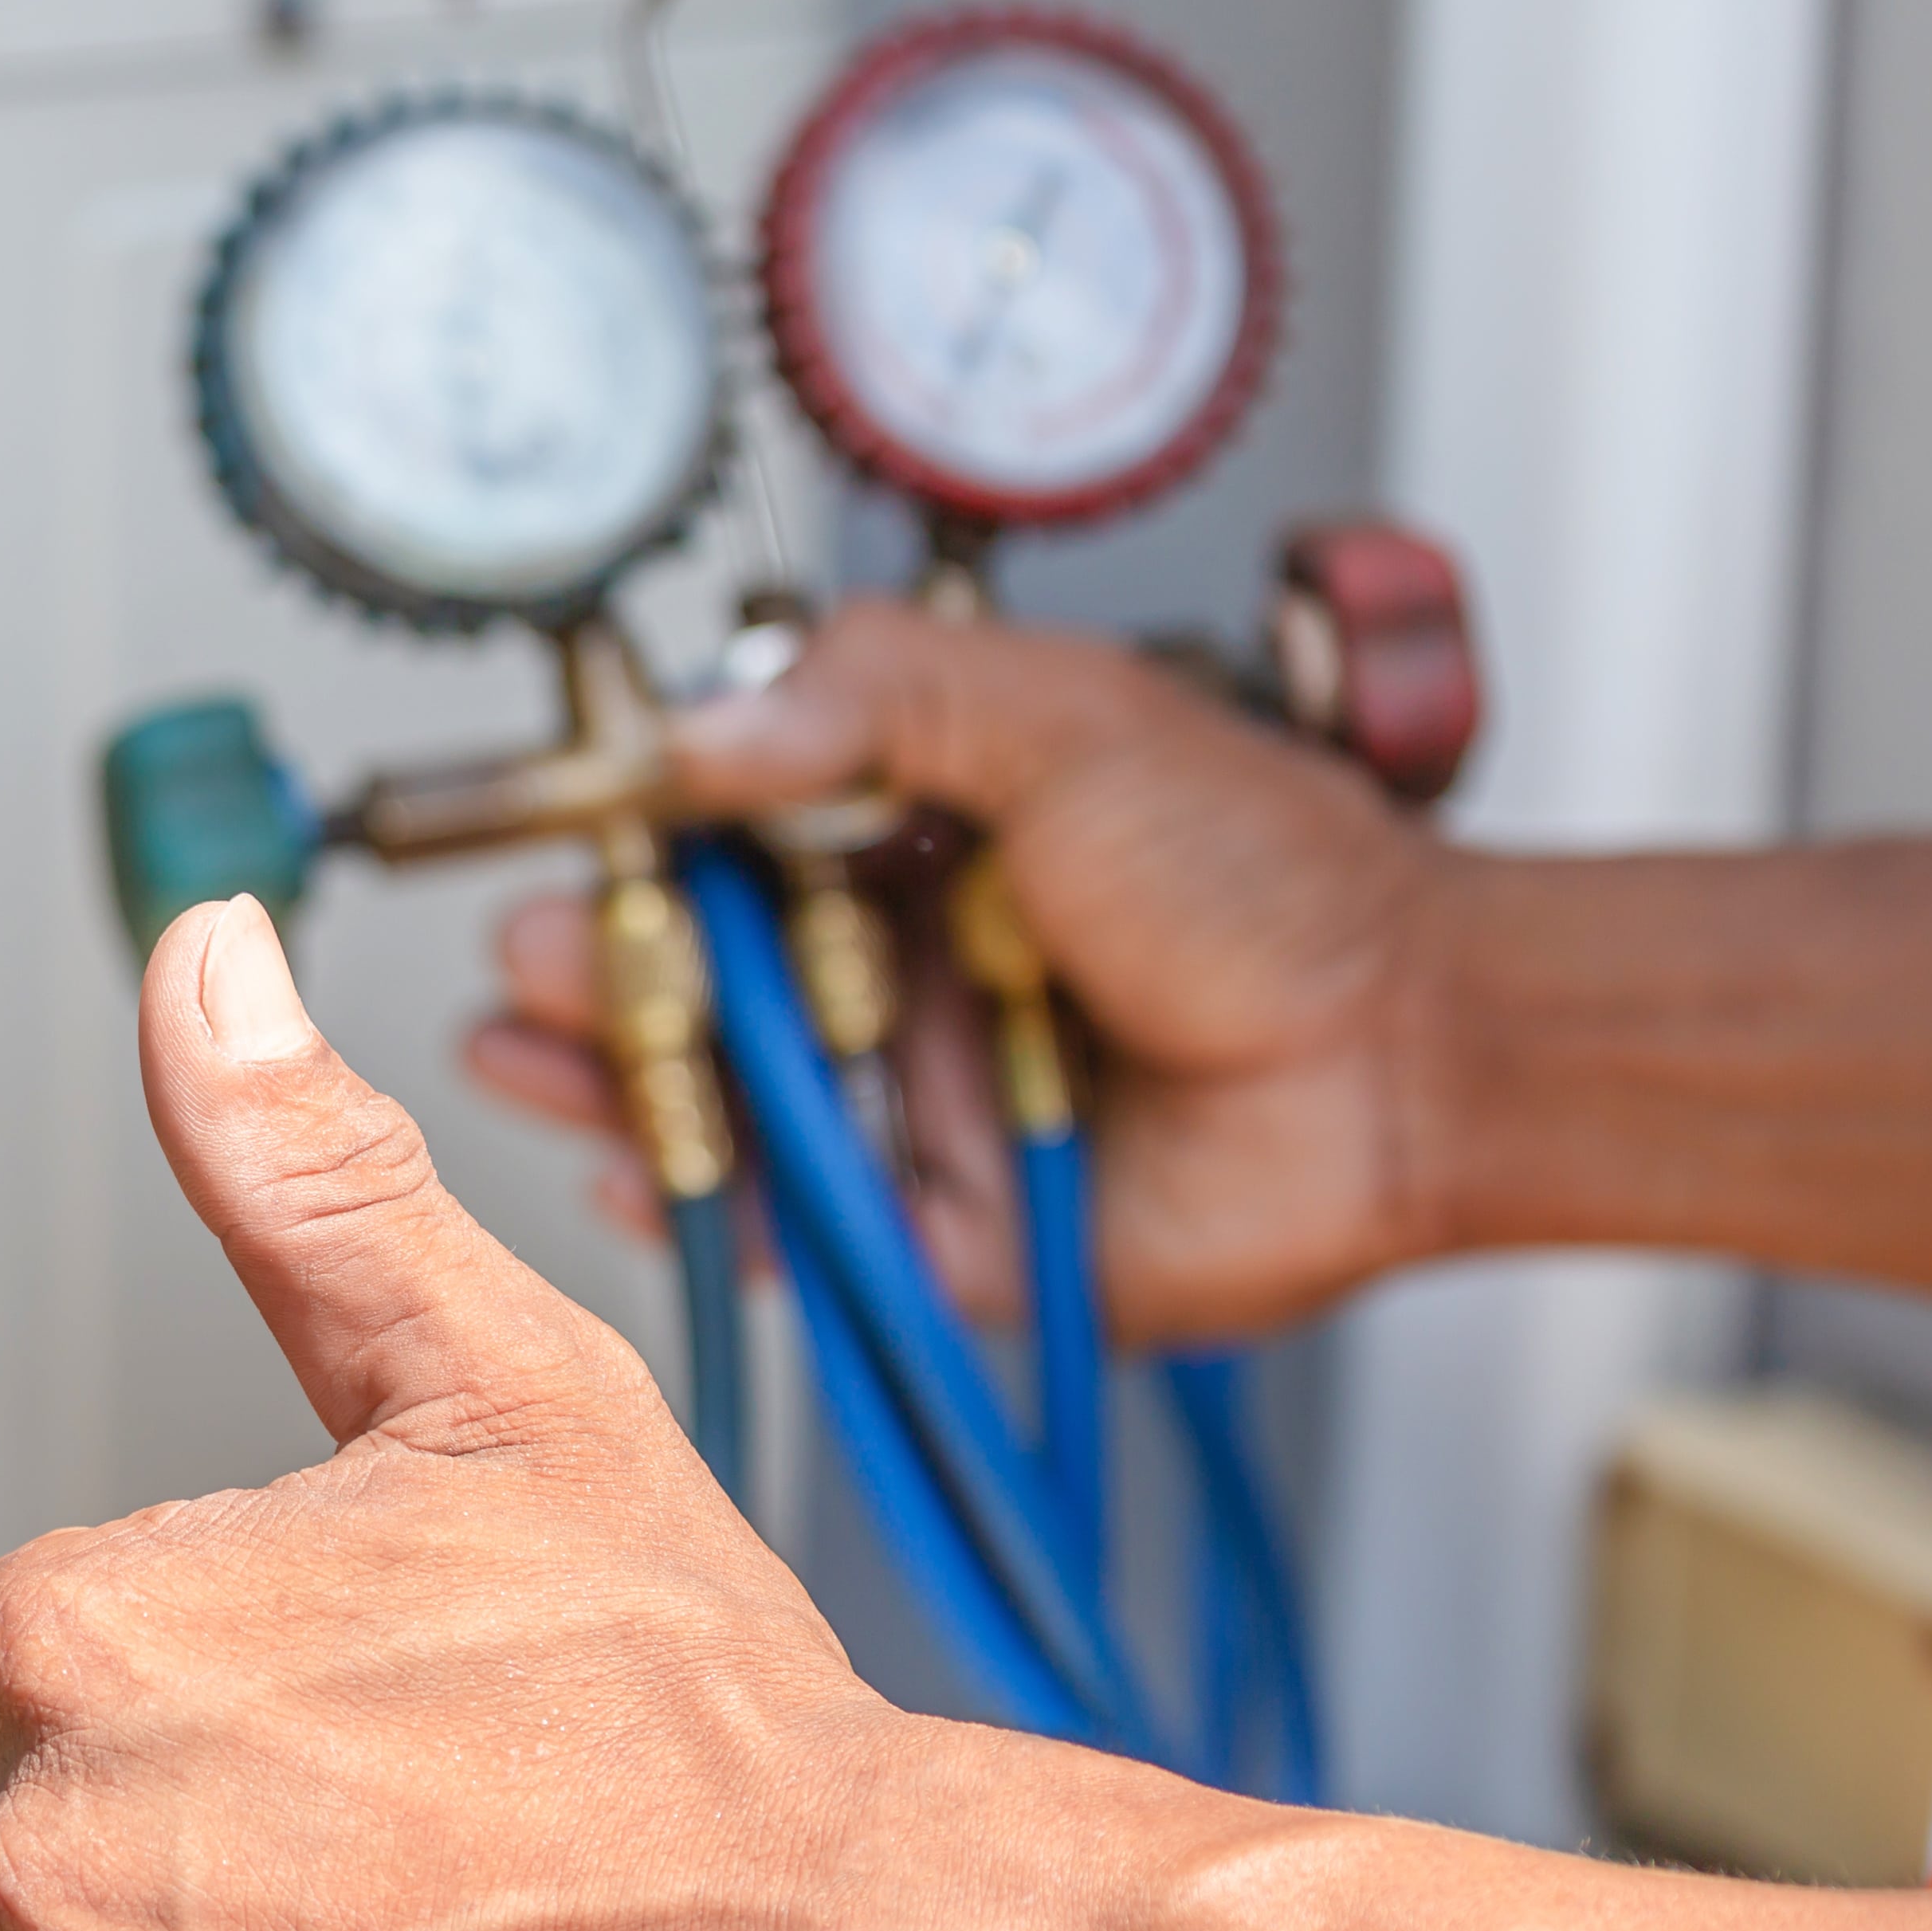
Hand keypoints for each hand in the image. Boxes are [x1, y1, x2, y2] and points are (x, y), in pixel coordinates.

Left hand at [0, 897, 1104, 1930]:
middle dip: (158, 1858)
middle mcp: (46, 1873)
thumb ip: (297, 1178)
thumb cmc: (691, 1704)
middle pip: (6, 1872)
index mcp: (68, 1653)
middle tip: (382, 1844)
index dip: (126, 1700)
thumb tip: (200, 962)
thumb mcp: (493, 1387)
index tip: (287, 1719)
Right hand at [463, 600, 1462, 1344]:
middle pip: (698, 978)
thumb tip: (698, 729)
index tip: (559, 833)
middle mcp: (898, 972)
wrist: (1408, 1053)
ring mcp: (908, 1105)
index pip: (730, 836)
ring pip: (722, 1103)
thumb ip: (878, 697)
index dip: (635, 841)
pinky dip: (697, 1208)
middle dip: (591, 968)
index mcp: (920, 839)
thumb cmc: (1273, 880)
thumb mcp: (1065, 717)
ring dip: (611, 1078)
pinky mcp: (933, 1233)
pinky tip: (623, 1163)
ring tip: (522, 1047)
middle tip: (524, 954)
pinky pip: (786, 1231)